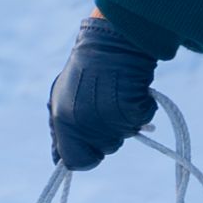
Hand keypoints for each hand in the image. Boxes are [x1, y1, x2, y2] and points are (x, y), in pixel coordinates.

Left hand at [47, 12, 161, 170]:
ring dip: (124, 119)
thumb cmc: (87, 71)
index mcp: (63, 121)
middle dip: (108, 133)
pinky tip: (133, 89)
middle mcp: (85, 123)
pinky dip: (142, 108)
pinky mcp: (133, 108)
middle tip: (105, 104)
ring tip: (117, 93)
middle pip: (105, 149)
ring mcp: (110, 117)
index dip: (85, 155)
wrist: (112, 41)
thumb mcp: (63, 99)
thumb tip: (60, 161)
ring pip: (124, 136)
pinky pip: (143, 120)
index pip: (75, 161)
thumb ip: (61, 132)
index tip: (91, 144)